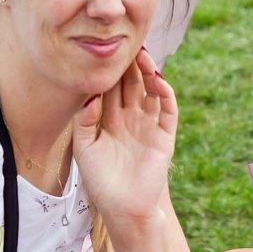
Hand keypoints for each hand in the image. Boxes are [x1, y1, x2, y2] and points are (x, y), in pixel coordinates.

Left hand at [74, 48, 174, 234]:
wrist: (124, 208)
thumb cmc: (101, 182)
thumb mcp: (84, 148)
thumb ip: (85, 121)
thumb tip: (93, 94)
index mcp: (110, 121)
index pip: (112, 89)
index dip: (110, 71)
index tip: (105, 50)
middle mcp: (131, 119)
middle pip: (132, 85)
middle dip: (130, 65)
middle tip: (126, 43)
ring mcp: (149, 126)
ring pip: (151, 92)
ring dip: (148, 73)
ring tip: (142, 55)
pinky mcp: (165, 136)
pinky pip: (167, 109)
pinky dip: (164, 92)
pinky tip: (157, 78)